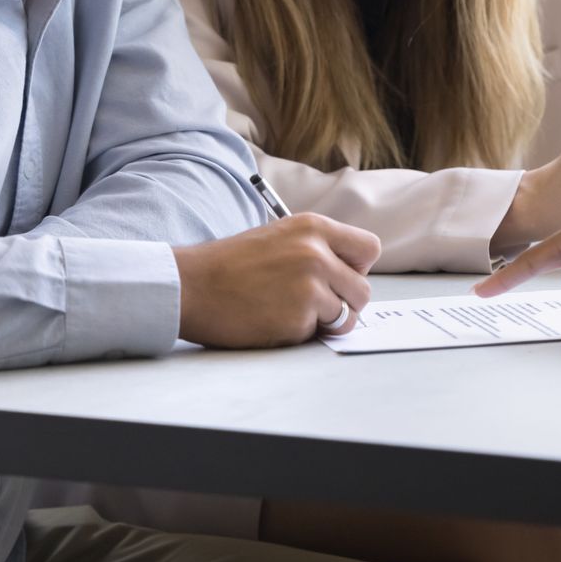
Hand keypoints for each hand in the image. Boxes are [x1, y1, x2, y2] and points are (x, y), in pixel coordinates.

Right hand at [175, 213, 380, 347]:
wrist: (191, 285)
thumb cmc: (231, 264)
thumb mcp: (280, 236)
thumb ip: (317, 248)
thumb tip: (350, 273)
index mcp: (314, 227)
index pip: (369, 249)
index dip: (356, 268)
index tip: (338, 277)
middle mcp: (317, 254)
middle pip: (363, 290)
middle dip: (345, 302)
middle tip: (315, 304)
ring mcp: (309, 287)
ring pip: (346, 316)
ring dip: (324, 321)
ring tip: (290, 311)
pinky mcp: (298, 318)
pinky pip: (317, 334)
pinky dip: (301, 333)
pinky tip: (273, 320)